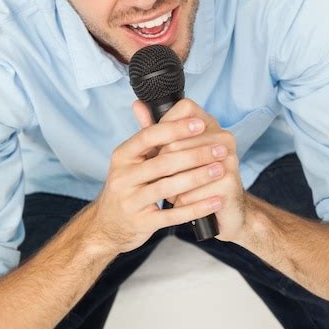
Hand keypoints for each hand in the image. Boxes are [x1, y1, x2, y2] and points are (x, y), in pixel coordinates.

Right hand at [91, 102, 234, 253]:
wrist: (108, 225)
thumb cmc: (127, 186)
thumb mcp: (130, 160)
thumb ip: (143, 135)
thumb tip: (142, 103)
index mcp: (122, 155)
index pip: (149, 136)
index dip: (175, 128)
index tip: (201, 124)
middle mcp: (123, 177)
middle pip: (163, 162)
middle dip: (196, 154)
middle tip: (220, 149)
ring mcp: (130, 201)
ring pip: (168, 187)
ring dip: (198, 178)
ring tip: (221, 170)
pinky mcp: (140, 223)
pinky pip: (173, 215)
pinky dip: (197, 207)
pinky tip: (215, 200)